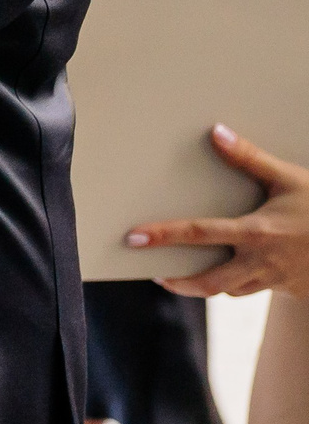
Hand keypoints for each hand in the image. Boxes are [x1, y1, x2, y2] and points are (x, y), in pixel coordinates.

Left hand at [128, 124, 308, 298]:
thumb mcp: (289, 178)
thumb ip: (250, 158)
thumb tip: (215, 132)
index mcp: (256, 231)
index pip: (198, 233)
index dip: (163, 236)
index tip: (133, 237)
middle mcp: (262, 261)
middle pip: (209, 282)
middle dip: (179, 283)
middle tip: (156, 274)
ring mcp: (276, 279)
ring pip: (232, 291)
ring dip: (207, 286)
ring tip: (184, 276)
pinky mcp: (289, 290)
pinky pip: (255, 291)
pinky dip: (238, 285)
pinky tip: (230, 273)